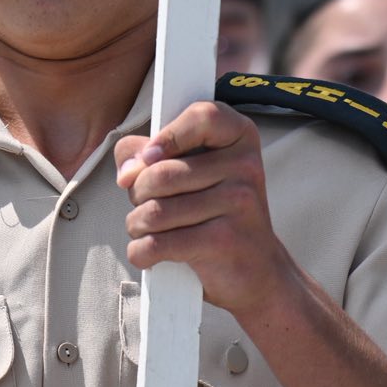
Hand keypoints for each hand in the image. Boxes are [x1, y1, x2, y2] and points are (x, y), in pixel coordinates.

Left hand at [116, 100, 296, 314]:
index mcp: (241, 137)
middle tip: (148, 204)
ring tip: (148, 229)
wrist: (258, 270)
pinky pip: (157, 244)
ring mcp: (239, 203)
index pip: (203, 115)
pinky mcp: (224, 241)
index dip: (167, 134)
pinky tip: (148, 253)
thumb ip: (148, 154)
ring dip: (137, 225)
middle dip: (138, 194)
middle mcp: (246, 166)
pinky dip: (141, 252)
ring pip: (154, 211)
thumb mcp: (190, 171)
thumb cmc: (214, 213)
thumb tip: (127, 172)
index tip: (150, 156)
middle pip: (161, 173)